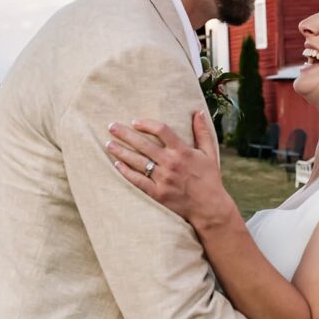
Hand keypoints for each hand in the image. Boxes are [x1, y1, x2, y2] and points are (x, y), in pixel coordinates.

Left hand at [106, 112, 232, 227]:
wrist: (209, 207)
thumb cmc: (209, 178)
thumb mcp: (210, 153)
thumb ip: (202, 132)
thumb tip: (199, 111)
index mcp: (183, 151)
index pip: (161, 130)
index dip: (146, 124)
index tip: (135, 121)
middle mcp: (171, 163)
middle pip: (143, 144)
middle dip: (125, 134)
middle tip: (111, 126)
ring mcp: (163, 179)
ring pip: (137, 162)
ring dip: (121, 152)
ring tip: (109, 144)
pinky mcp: (158, 193)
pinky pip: (138, 181)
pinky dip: (126, 172)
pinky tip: (117, 164)